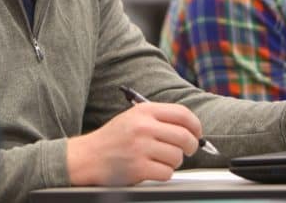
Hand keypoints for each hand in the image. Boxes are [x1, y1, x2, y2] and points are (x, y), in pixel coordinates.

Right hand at [66, 102, 200, 185]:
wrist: (88, 156)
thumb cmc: (113, 138)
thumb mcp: (134, 118)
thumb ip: (159, 119)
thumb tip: (191, 129)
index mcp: (144, 111)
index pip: (182, 114)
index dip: (195, 126)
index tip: (197, 133)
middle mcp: (143, 127)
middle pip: (184, 137)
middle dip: (191, 146)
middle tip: (187, 151)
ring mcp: (141, 148)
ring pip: (177, 157)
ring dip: (173, 162)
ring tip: (160, 160)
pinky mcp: (138, 167)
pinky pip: (167, 172)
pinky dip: (163, 173)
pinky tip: (151, 169)